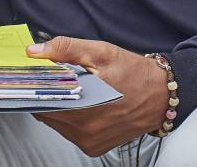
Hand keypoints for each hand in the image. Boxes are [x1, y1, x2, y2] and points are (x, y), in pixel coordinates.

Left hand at [27, 37, 167, 155]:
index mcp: (82, 105)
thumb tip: (36, 52)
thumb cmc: (134, 73)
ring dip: (60, 107)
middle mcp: (83, 129)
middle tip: (59, 78)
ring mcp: (88, 140)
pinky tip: (85, 105)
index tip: (35, 74)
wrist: (161, 96)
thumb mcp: (101, 52)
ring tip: (76, 90)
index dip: (35, 84)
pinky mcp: (94, 147)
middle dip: (49, 94)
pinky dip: (71, 119)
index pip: (40, 99)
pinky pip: (70, 132)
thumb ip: (66, 49)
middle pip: (46, 111)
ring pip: (56, 123)